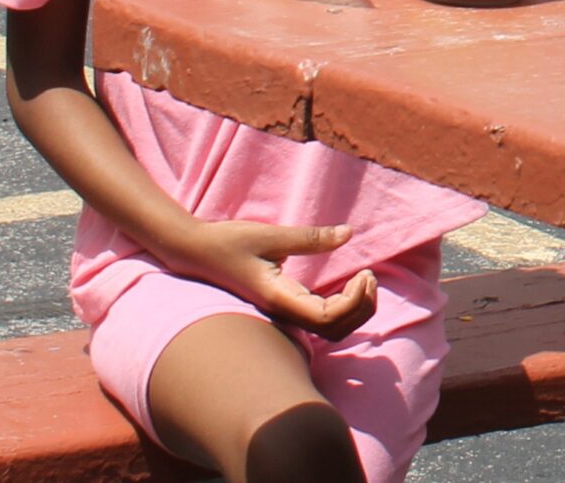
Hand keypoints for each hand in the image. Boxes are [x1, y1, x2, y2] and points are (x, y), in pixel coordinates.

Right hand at [170, 219, 377, 338]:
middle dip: (362, 308)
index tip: (365, 273)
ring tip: (364, 280)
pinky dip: (342, 308)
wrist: (194, 252)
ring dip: (354, 310)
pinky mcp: (284, 306)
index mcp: (280, 299)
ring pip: (329, 329)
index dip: (355, 301)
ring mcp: (283, 312)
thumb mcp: (270, 235)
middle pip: (334, 330)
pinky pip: (320, 319)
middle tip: (370, 276)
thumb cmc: (228, 242)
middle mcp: (283, 312)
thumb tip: (347, 233)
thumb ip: (309, 238)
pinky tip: (348, 286)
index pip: (328, 318)